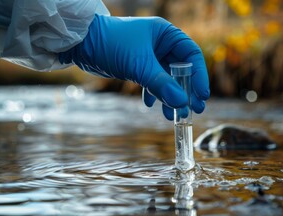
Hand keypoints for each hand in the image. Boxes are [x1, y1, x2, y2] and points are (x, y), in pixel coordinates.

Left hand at [59, 14, 209, 119]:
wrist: (80, 43)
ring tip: (175, 114)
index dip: (199, 76)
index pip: (191, 55)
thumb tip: (182, 102)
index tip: (202, 95)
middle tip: (195, 109)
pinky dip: (154, 94)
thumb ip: (161, 84)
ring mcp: (150, 55)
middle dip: (186, 90)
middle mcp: (160, 43)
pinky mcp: (139, 65)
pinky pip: (153, 82)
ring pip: (167, 78)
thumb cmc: (111, 44)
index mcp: (165, 34)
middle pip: (181, 69)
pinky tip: (150, 105)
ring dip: (171, 96)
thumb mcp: (139, 65)